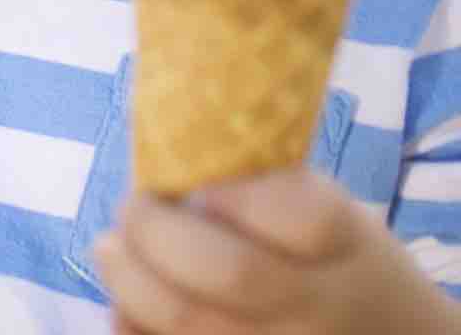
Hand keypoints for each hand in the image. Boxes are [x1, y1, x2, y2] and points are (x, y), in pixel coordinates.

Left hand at [92, 170, 460, 334]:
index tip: (200, 183)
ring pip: (187, 325)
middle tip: (133, 207)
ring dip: (130, 280)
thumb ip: (264, 185)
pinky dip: (133, 327)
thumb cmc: (344, 264)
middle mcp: (318, 309)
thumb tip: (164, 144)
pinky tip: (125, 304)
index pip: (306, 219)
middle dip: (159, 231)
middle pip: (232, 273)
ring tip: (113, 249)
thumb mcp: (336, 212)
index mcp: (346, 247)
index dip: (240, 197)